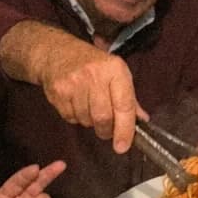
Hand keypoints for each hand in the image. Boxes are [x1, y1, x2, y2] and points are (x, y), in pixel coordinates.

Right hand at [35, 32, 139, 151]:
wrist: (56, 51)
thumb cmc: (92, 63)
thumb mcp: (116, 73)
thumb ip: (128, 98)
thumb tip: (141, 120)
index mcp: (114, 69)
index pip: (124, 106)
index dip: (124, 130)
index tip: (122, 146)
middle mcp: (94, 75)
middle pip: (103, 118)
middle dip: (106, 130)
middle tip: (105, 128)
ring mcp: (74, 83)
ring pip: (86, 120)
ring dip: (89, 121)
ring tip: (88, 106)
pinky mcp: (58, 91)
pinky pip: (70, 117)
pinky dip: (75, 117)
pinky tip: (76, 102)